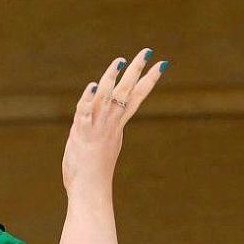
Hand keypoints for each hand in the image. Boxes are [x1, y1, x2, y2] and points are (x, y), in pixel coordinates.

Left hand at [61, 47, 166, 196]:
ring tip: (120, 61)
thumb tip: (107, 122)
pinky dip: (87, 100)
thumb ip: (102, 129)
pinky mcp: (82, 135)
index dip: (147, 80)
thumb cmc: (92, 174)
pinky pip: (85, 114)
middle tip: (148, 51)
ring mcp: (97, 129)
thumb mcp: (101, 145)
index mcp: (116, 127)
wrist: (89, 192)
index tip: (161, 64)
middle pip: (126, 93)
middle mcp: (110, 125)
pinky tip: (91, 87)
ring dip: (112, 79)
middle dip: (137, 71)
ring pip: (107, 99)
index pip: (136, 98)